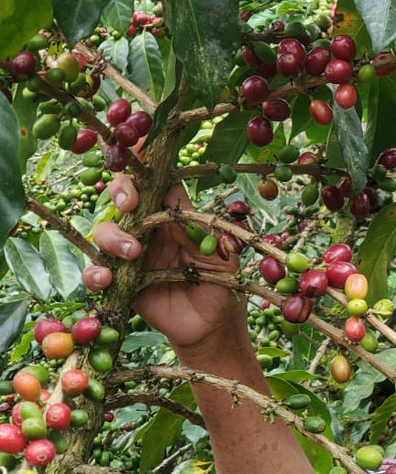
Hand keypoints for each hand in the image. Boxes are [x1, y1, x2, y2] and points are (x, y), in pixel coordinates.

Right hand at [89, 175, 246, 357]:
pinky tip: (105, 278)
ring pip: (105, 232)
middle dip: (121, 192)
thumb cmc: (222, 283)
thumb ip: (201, 228)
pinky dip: (94, 273)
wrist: (213, 325)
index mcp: (172, 215)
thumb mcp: (219, 253)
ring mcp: (130, 254)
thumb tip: (182, 201)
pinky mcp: (120, 282)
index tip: (136, 148)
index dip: (143, 163)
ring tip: (132, 252)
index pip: (154, 181)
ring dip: (112, 237)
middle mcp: (148, 230)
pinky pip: (96, 272)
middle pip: (124, 198)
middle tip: (129, 204)